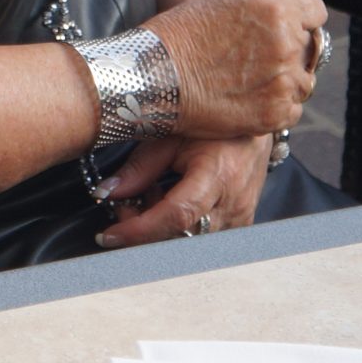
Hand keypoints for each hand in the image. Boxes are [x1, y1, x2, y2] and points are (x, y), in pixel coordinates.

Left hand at [91, 134, 272, 248]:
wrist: (252, 122)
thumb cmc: (212, 124)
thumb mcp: (171, 134)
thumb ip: (140, 167)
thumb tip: (108, 193)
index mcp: (218, 174)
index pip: (177, 215)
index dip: (140, 229)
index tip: (111, 235)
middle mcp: (234, 203)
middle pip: (180, 235)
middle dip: (144, 228)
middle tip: (125, 205)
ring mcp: (240, 217)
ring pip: (188, 240)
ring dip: (160, 226)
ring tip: (150, 193)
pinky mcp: (240, 224)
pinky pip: (201, 236)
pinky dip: (177, 225)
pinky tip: (169, 199)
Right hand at [143, 0, 323, 139]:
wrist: (153, 76)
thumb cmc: (181, 33)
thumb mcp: (222, 2)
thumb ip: (264, 1)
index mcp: (278, 9)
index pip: (315, 12)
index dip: (300, 19)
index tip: (285, 28)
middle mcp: (287, 44)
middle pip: (309, 48)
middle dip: (289, 51)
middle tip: (255, 59)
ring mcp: (284, 82)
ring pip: (303, 81)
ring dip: (284, 81)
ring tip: (247, 81)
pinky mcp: (276, 115)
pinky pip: (292, 110)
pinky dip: (275, 107)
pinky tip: (246, 99)